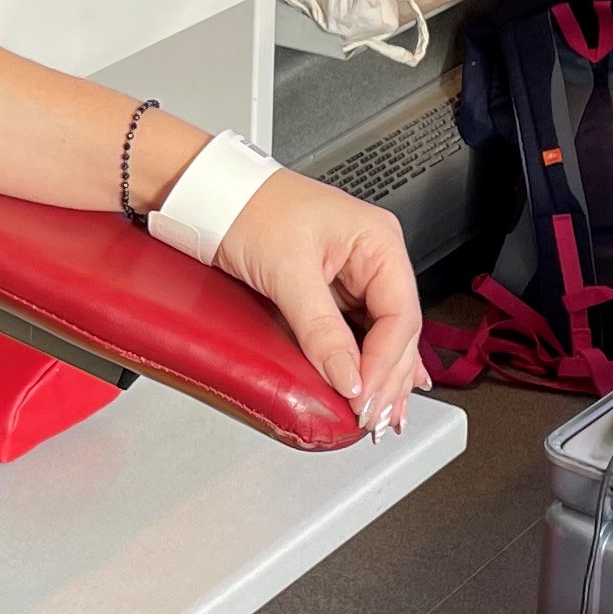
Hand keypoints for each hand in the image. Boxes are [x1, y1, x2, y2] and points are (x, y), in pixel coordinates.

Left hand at [217, 172, 422, 434]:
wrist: (212, 194)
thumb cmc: (248, 208)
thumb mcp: (288, 271)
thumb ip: (321, 329)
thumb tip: (347, 377)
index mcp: (378, 241)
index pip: (400, 315)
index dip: (386, 364)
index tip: (364, 397)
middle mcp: (374, 257)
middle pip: (397, 330)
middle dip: (389, 378)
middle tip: (374, 419)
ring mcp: (354, 275)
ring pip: (382, 336)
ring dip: (382, 376)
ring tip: (382, 416)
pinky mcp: (332, 289)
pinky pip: (357, 332)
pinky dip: (364, 362)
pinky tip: (372, 386)